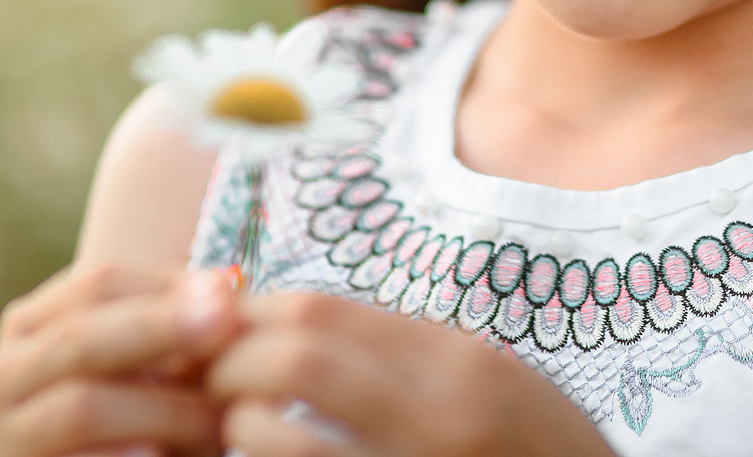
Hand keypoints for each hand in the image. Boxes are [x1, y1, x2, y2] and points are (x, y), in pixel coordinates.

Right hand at [0, 263, 244, 456]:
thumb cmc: (141, 410)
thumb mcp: (153, 360)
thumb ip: (182, 324)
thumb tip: (223, 290)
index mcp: (33, 324)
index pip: (97, 283)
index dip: (166, 287)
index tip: (228, 296)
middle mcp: (3, 374)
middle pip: (83, 337)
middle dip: (160, 329)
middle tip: (225, 325)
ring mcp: (6, 435)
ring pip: (82, 407)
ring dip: (160, 411)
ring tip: (218, 419)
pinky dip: (118, 456)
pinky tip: (155, 454)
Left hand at [207, 292, 613, 456]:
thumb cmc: (539, 454)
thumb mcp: (492, 384)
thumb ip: (410, 353)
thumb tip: (302, 322)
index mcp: (459, 364)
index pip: (320, 311)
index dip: (253, 316)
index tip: (228, 331)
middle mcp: (437, 415)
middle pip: (290, 356)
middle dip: (228, 365)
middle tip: (213, 383)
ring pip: (271, 434)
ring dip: (237, 430)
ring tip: (241, 433)